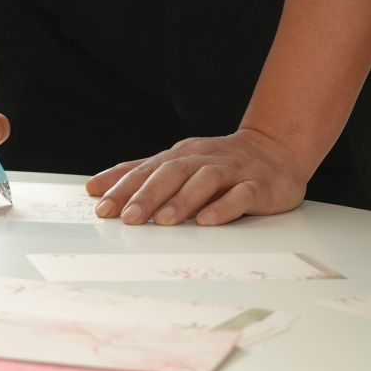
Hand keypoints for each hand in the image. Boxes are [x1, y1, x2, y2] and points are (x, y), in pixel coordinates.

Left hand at [87, 128, 307, 225]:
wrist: (275, 149)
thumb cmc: (220, 163)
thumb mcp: (178, 164)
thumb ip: (140, 175)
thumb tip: (94, 187)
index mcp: (182, 156)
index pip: (148, 169)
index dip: (124, 187)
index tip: (102, 206)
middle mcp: (204, 160)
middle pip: (172, 173)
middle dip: (147, 195)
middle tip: (128, 218)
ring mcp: (232, 171)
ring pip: (205, 181)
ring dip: (183, 200)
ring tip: (164, 221)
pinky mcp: (258, 185)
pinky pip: (241, 195)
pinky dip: (224, 207)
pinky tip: (208, 220)